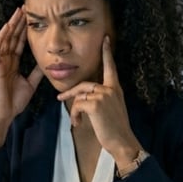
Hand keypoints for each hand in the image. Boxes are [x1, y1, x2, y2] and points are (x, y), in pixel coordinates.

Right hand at [0, 7, 42, 152]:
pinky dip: (1, 36)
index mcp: (12, 63)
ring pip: (4, 38)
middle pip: (12, 36)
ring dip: (11, 25)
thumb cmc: (14, 101)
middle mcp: (5, 60)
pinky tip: (7, 26)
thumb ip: (36, 71)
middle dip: (18, 22)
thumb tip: (47, 62)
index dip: (25, 30)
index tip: (32, 18)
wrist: (5, 114)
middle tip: (26, 7)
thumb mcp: (31, 83)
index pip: (19, 42)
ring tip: (18, 12)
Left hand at [56, 36, 141, 168]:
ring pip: (79, 95)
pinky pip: (77, 104)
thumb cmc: (115, 129)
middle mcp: (110, 89)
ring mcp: (103, 95)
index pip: (110, 67)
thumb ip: (102, 98)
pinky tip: (78, 124)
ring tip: (76, 121)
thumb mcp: (111, 109)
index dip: (107, 53)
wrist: (122, 142)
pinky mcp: (96, 104)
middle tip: (60, 99)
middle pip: (84, 84)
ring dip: (75, 109)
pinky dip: (75, 115)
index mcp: (115, 88)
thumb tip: (84, 97)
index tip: (105, 40)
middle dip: (71, 92)